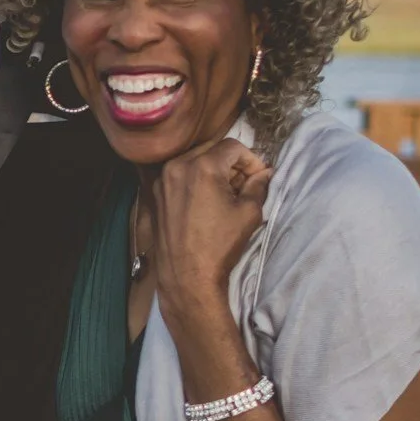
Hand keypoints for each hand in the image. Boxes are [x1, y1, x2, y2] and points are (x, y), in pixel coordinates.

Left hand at [150, 137, 271, 314]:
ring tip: (225, 193)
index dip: (250, 158)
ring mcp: (162, 179)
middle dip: (231, 163)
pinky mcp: (154, 194)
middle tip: (243, 184)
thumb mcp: (248, 212)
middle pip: (211, 150)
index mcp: (201, 166)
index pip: (232, 146)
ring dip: (212, 169)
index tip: (258, 176)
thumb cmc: (220, 244)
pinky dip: (194, 179)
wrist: (187, 275)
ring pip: (193, 160)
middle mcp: (177, 166)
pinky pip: (178, 174)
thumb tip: (265, 172)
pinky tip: (205, 200)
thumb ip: (258, 185)